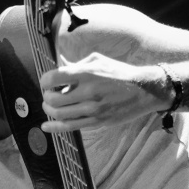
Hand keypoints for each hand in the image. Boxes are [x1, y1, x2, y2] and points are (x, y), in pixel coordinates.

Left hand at [40, 52, 169, 131]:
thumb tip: (58, 65)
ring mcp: (93, 108)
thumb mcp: (98, 61)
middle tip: (48, 95)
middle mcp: (89, 91)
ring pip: (60, 114)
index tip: (46, 83)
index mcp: (87, 73)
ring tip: (49, 107)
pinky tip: (46, 126)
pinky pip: (70, 126)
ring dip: (49, 111)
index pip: (54, 78)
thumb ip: (76, 65)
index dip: (45, 81)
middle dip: (46, 98)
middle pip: (53, 99)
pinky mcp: (97, 121)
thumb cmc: (119, 73)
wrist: (144, 90)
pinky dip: (54, 127)